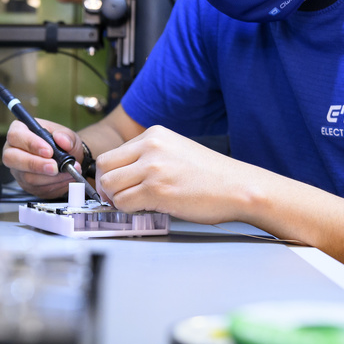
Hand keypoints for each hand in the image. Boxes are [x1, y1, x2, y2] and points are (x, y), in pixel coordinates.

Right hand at [2, 117, 85, 198]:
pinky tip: (64, 178)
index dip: (31, 144)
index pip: (15, 136)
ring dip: (50, 177)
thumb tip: (62, 140)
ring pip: (27, 177)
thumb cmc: (61, 143)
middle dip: (35, 164)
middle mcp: (13, 150)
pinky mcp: (25, 184)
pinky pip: (37, 188)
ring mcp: (17, 169)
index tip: (49, 151)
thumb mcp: (67, 134)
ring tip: (67, 171)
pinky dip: (54, 184)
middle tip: (54, 167)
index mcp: (19, 130)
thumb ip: (65, 135)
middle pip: (11, 158)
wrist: (68, 159)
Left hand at [93, 125, 253, 224]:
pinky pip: (122, 202)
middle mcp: (150, 146)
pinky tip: (147, 208)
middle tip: (121, 197)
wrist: (239, 187)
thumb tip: (124, 176)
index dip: (114, 173)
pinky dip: (129, 209)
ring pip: (109, 185)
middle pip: (104, 166)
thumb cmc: (212, 176)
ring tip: (136, 203)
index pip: (114, 153)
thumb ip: (150, 157)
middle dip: (109, 185)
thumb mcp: (176, 151)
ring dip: (117, 198)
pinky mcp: (156, 189)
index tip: (122, 185)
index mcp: (154, 134)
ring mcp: (152, 167)